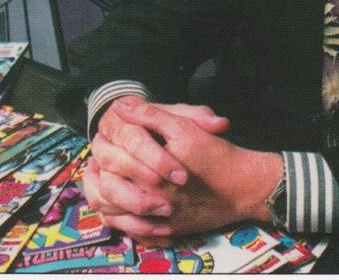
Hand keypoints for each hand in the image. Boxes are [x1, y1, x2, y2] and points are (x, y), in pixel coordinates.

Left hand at [101, 101, 283, 245]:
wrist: (243, 186)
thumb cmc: (215, 153)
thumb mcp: (184, 125)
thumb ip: (151, 115)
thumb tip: (120, 105)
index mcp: (151, 170)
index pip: (111, 162)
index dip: (103, 150)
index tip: (102, 142)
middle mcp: (151, 199)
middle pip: (108, 191)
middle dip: (98, 176)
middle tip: (95, 164)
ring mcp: (158, 219)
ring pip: (115, 216)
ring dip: (104, 200)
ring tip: (101, 183)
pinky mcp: (167, 232)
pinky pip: (133, 232)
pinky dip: (120, 222)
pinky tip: (119, 209)